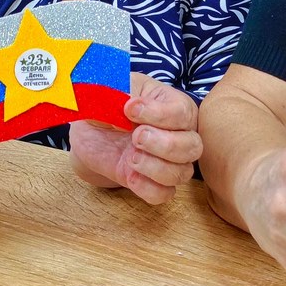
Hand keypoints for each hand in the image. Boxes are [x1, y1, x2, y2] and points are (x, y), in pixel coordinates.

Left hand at [68, 73, 200, 204]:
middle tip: (136, 136)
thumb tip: (128, 108)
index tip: (129, 109)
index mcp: (174, 105)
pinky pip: (165, 194)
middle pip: (193, 146)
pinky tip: (130, 175)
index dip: (158, 114)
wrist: (93, 131)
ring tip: (131, 156)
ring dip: (156, 168)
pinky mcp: (155, 182)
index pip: (182, 113)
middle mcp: (180, 134)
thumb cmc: (109, 105)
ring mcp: (170, 161)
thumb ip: (121, 94)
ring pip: (182, 173)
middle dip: (165, 145)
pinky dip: (148, 188)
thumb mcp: (114, 91)